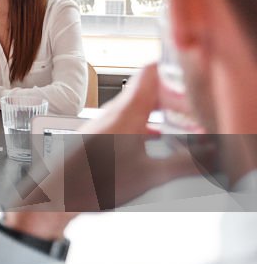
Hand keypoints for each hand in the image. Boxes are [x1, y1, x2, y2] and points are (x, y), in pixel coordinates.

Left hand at [9, 64, 203, 221]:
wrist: (55, 196)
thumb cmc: (91, 182)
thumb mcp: (148, 175)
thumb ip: (183, 165)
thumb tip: (208, 158)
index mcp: (126, 112)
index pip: (151, 72)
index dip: (174, 68)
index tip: (193, 75)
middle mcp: (112, 112)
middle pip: (147, 89)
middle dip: (174, 95)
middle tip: (194, 107)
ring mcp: (103, 123)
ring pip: (136, 106)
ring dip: (160, 111)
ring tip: (181, 124)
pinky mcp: (97, 136)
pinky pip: (125, 121)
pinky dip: (144, 125)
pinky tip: (155, 142)